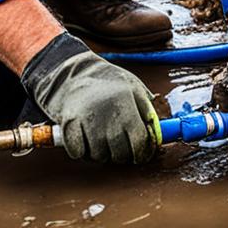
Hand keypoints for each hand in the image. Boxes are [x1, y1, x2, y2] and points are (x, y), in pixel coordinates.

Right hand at [21, 33, 159, 163]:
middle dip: (122, 155)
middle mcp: (106, 112)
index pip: (139, 140)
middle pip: (119, 152)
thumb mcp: (134, 87)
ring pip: (98, 155)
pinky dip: (82, 152)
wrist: (75, 72)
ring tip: (103, 141)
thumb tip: (159, 134)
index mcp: (125, 101)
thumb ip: (147, 109)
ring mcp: (85, 119)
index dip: (142, 153)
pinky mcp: (68, 124)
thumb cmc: (109, 82)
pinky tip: (86, 141)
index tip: (141, 155)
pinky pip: (77, 153)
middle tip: (121, 149)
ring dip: (102, 154)